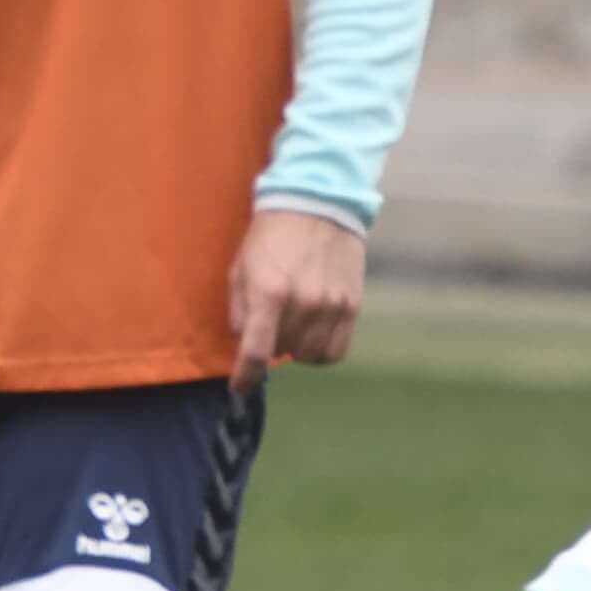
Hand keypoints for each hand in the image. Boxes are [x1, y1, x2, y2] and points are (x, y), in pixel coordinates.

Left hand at [230, 208, 369, 392]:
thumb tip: (244, 345)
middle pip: (282, 353)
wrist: (317, 203)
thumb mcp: (240, 268)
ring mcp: (331, 305)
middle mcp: (304, 303)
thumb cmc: (271, 236)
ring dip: (296, 347)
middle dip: (270, 344)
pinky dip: (321, 350)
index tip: (239, 387)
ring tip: (293, 324)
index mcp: (270, 292)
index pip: (256, 353)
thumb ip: (239, 311)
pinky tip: (314, 333)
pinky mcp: (352, 305)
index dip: (245, 377)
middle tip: (270, 322)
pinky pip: (336, 351)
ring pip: (309, 356)